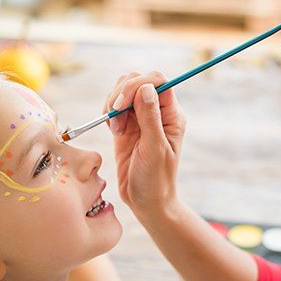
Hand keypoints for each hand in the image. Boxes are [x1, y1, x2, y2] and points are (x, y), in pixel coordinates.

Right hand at [103, 71, 185, 219]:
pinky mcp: (126, 124)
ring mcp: (141, 117)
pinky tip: (113, 131)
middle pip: (138, 80)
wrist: (145, 200)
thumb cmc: (155, 180)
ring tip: (116, 129)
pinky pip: (114, 105)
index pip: (158, 81)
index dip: (138, 85)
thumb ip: (150, 118)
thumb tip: (146, 88)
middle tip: (115, 120)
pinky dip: (108, 113)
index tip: (122, 105)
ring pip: (124, 89)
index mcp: (171, 115)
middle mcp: (158, 112)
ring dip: (113, 104)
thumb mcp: (154, 150)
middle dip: (121, 93)